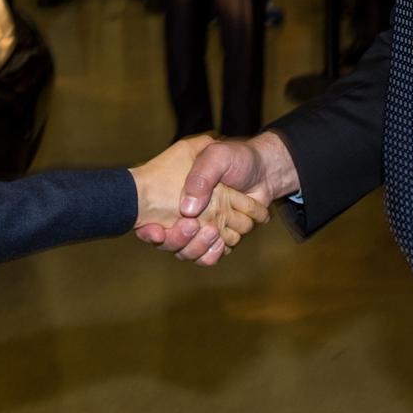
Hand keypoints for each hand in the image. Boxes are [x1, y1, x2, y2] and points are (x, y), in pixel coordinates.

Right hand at [130, 136, 269, 264]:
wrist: (265, 170)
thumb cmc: (236, 159)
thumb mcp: (216, 156)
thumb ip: (201, 176)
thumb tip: (188, 209)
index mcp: (178, 195)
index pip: (152, 218)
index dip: (148, 230)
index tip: (151, 230)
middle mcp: (187, 215)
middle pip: (169, 241)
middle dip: (175, 239)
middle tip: (190, 225)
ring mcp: (203, 228)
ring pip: (188, 251)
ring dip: (196, 247)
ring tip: (212, 231)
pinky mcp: (220, 239)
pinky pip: (209, 257)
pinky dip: (212, 254)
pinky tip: (220, 242)